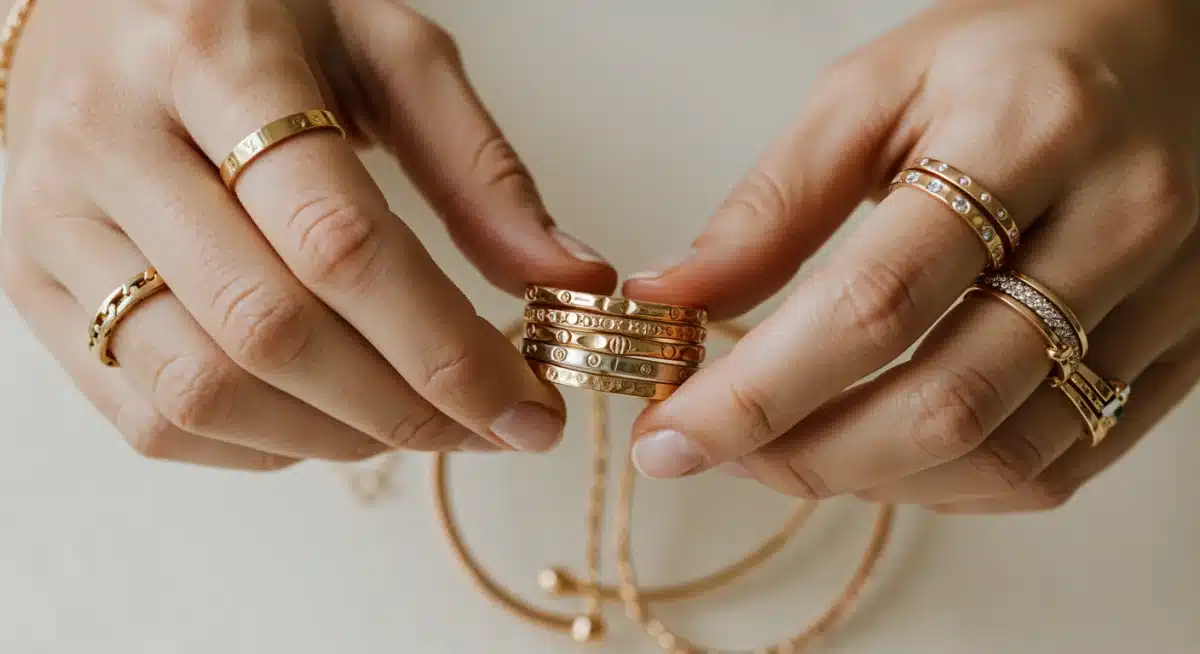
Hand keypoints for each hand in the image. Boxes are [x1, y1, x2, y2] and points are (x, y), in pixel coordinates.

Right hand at [0, 0, 614, 468]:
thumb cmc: (256, 13)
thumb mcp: (387, 49)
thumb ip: (480, 167)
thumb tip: (568, 280)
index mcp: (213, 56)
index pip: (340, 243)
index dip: (446, 349)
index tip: (528, 408)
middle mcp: (111, 139)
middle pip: (272, 331)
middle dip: (405, 408)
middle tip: (489, 429)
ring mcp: (54, 218)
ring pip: (201, 391)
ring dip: (336, 439)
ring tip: (416, 424)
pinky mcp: (30, 281)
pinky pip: (146, 415)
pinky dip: (258, 446)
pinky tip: (326, 419)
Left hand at [624, 0, 1199, 512]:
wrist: (1171, 49)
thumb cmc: (1016, 54)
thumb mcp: (875, 89)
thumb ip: (774, 203)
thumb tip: (674, 299)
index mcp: (1027, 132)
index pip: (873, 305)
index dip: (757, 394)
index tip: (672, 435)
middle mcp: (1120, 222)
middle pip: (943, 405)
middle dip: (802, 456)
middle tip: (715, 452)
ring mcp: (1169, 298)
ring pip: (1004, 457)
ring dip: (869, 481)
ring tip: (787, 449)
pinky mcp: (1184, 352)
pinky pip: (1057, 469)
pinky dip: (947, 486)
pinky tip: (883, 453)